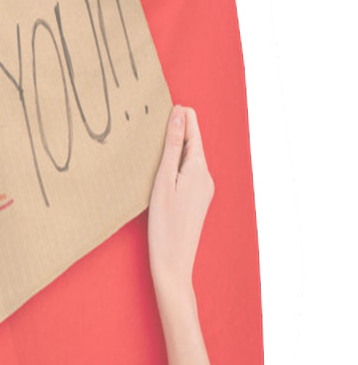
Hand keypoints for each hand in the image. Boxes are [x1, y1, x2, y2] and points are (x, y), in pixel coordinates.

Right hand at [147, 105, 214, 297]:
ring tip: (159, 138)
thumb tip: (179, 115)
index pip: (194, 132)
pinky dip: (176, 164)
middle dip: (180, 130)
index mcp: (199, 169)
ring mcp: (203, 191)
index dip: (183, 117)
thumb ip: (171, 147)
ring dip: (177, 148)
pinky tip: (163, 168)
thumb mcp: (163, 181)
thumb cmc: (165, 224)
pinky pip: (188, 174)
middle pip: (193, 145)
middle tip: (162, 115)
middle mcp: (206, 178)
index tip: (173, 102)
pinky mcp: (196, 202)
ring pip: (190, 160)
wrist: (174, 262)